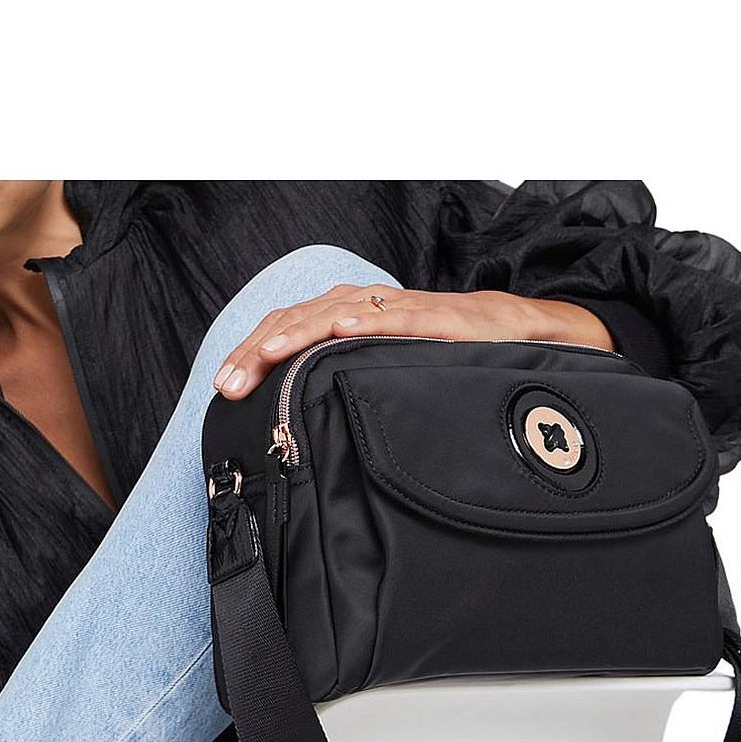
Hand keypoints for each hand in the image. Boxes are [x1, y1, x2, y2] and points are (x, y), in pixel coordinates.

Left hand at [212, 284, 613, 397]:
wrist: (516, 333)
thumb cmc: (444, 355)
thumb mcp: (385, 375)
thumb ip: (347, 390)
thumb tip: (298, 434)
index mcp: (348, 319)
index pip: (287, 329)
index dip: (253, 354)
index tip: (224, 389)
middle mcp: (366, 308)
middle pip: (299, 320)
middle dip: (261, 350)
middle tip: (230, 383)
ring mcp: (401, 311)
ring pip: (337, 314)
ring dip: (299, 333)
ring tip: (267, 353)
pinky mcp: (438, 320)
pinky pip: (397, 318)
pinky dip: (367, 322)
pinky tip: (340, 330)